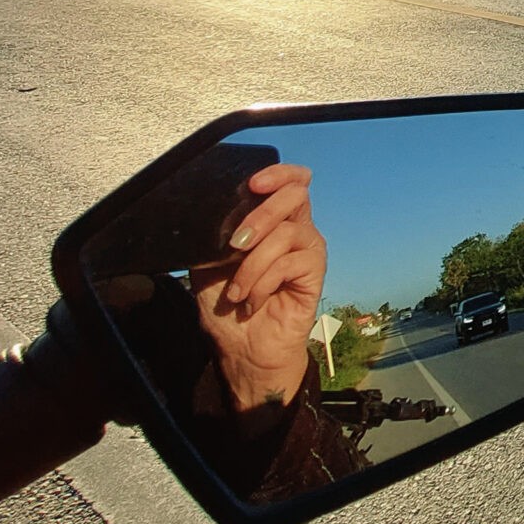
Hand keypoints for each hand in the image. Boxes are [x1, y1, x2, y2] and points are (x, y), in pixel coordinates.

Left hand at [189, 163, 324, 421]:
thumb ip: (214, 234)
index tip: (253, 184)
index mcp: (272, 221)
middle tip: (235, 244)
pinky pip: (290, 263)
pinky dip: (262, 282)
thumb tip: (208, 210)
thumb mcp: (208, 263)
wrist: (242, 350)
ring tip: (236, 291)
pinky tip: (252, 301)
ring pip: (287, 232)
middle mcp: (296, 230)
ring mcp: (308, 251)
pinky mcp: (315, 274)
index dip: (278, 173)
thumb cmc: (226, 307)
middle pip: (295, 195)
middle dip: (260, 215)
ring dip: (252, 264)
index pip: (291, 181)